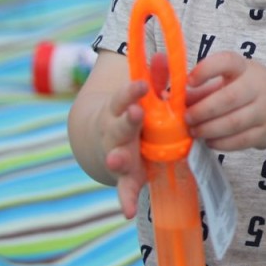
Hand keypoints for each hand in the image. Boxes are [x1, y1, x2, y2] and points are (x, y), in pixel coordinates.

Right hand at [100, 77, 149, 218]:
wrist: (102, 141)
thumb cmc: (131, 114)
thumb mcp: (141, 96)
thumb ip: (154, 78)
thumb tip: (163, 54)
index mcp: (120, 110)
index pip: (123, 98)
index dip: (131, 91)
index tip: (141, 84)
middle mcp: (114, 133)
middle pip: (119, 127)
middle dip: (126, 121)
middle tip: (135, 113)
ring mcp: (117, 155)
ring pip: (116, 156)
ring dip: (117, 158)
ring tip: (118, 160)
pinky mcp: (124, 177)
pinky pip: (124, 189)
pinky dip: (124, 199)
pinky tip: (127, 210)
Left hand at [185, 52, 265, 151]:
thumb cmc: (250, 91)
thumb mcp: (232, 81)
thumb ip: (203, 89)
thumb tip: (171, 99)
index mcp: (245, 68)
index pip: (227, 62)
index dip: (207, 70)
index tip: (190, 81)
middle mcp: (260, 86)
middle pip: (229, 98)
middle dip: (203, 110)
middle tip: (187, 118)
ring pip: (234, 123)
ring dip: (209, 130)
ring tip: (195, 132)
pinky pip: (241, 141)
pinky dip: (222, 144)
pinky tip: (210, 141)